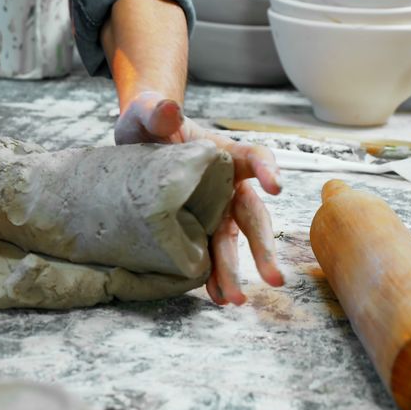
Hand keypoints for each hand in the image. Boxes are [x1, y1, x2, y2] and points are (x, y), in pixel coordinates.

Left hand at [114, 91, 284, 305]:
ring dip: (235, 271)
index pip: (254, 158)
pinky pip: (209, 254)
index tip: (274, 186)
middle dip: (263, 248)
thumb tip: (168, 109)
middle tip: (273, 278)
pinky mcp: (196, 228)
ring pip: (232, 242)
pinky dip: (213, 276)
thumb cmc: (149, 122)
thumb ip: (158, 111)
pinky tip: (216, 297)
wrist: (135, 141)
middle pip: (252, 216)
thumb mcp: (148, 113)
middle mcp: (227, 186)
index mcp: (223, 154)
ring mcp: (214, 210)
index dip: (267, 169)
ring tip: (234, 300)